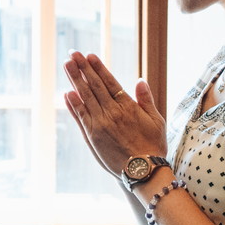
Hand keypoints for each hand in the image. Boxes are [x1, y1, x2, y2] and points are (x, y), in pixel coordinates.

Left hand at [61, 50, 167, 178]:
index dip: (98, 68)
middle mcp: (112, 112)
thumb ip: (146, 100)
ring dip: (75, 80)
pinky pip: (81, 116)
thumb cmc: (153, 146)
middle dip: (83, 68)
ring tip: (67, 65)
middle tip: (73, 54)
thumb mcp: (156, 121)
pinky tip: (67, 93)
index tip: (89, 55)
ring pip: (85, 97)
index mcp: (128, 107)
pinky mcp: (92, 136)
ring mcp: (100, 124)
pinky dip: (73, 104)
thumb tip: (140, 80)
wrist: (143, 171)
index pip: (110, 82)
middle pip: (94, 86)